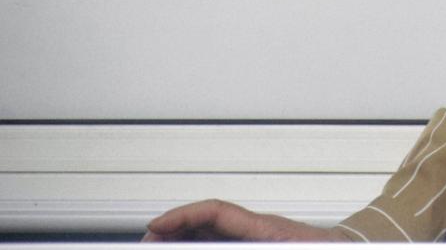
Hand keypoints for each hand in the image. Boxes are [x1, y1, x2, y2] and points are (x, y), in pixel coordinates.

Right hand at [143, 200, 344, 241]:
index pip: (215, 211)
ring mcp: (259, 236)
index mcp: (264, 228)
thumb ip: (249, 242)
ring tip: (160, 246)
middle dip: (174, 229)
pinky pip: (224, 240)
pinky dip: (202, 244)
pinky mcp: (259, 244)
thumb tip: (214, 237)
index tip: (155, 226)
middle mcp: (259, 228)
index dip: (182, 216)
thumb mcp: (286, 246)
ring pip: (213, 231)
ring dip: (185, 238)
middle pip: (207, 220)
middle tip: (147, 242)